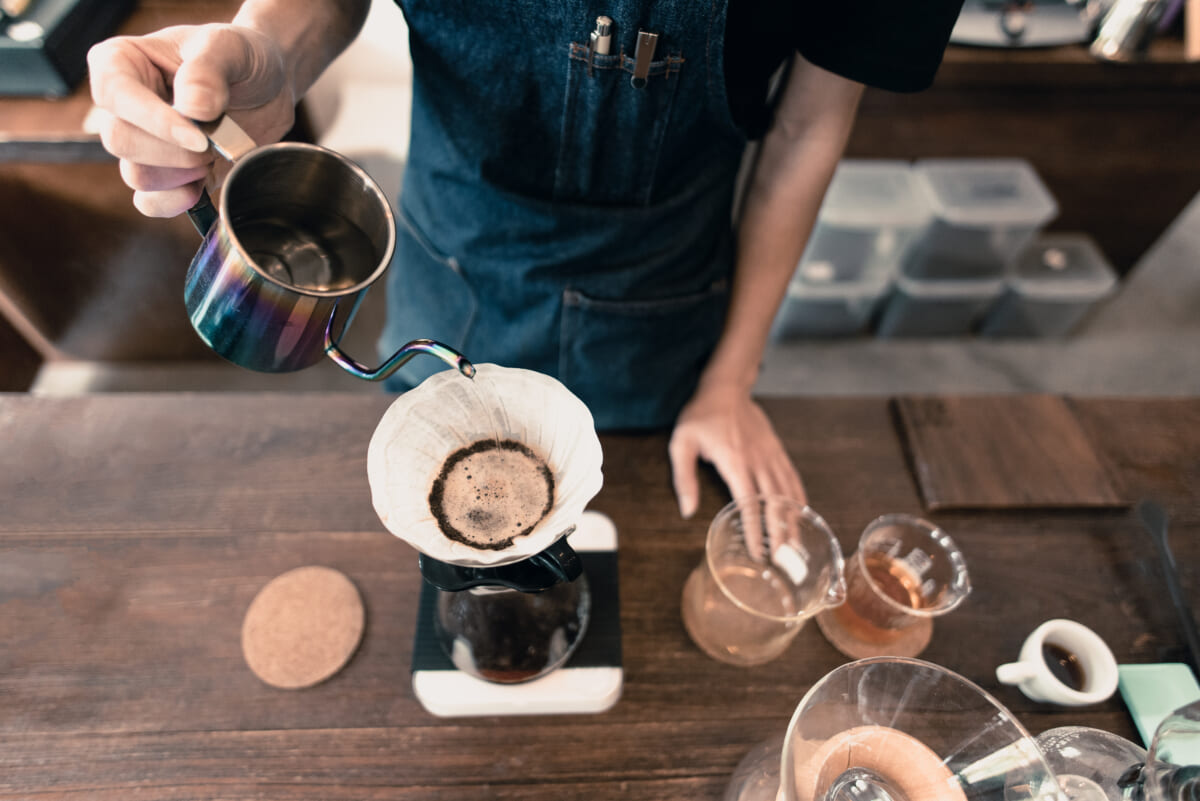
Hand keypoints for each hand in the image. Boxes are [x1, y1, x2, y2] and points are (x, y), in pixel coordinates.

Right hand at [87, 23, 296, 217]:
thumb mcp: (230, 47)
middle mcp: (121, 106)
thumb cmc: (240, 57)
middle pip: (122, 142)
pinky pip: (149, 203)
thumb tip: (192, 108)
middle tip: (215, 141)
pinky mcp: (163, 175)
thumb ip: (208, 71)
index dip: (156, 123)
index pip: (116, 97)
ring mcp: (140, 143)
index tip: (200, 136)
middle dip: (176, 152)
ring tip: (215, 152)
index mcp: (119, 63)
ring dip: (183, 174)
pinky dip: (176, 202)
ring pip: (137, 176)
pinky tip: (201, 187)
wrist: (266, 86)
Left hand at [668, 380, 807, 553]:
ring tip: (797, 544)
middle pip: (774, 503)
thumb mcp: (682, 443)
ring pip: (787, 492)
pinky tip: (802, 512)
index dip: (754, 530)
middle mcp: (757, 461)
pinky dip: (799, 497)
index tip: (757, 552)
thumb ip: (684, 478)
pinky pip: (792, 477)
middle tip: (784, 558)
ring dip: (793, 519)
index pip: (748, 503)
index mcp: (735, 462)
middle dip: (780, 532)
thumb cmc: (701, 416)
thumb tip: (687, 511)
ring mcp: (770, 455)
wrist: (726, 388)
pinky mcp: (777, 450)